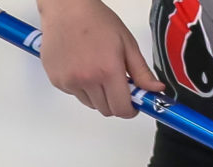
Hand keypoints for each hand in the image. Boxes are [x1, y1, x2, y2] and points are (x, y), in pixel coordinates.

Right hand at [34, 0, 164, 118]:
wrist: (66, 9)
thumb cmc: (97, 21)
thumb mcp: (127, 43)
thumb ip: (141, 71)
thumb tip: (155, 90)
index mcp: (108, 70)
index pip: (121, 109)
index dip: (130, 110)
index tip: (132, 104)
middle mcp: (87, 80)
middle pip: (105, 110)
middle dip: (115, 102)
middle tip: (116, 83)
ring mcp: (69, 82)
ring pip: (90, 103)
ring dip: (97, 95)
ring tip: (96, 70)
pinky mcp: (57, 81)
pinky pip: (74, 94)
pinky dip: (81, 87)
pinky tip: (81, 66)